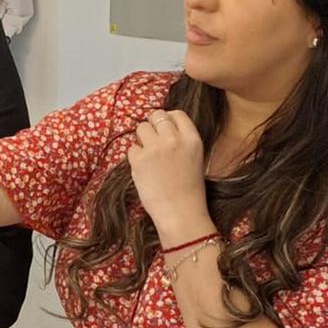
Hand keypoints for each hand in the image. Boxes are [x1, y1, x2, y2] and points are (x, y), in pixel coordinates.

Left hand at [126, 110, 215, 246]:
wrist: (181, 213)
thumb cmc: (189, 189)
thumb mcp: (195, 158)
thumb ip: (181, 140)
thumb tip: (162, 127)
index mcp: (192, 138)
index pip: (176, 113)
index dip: (167, 120)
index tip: (164, 131)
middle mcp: (174, 139)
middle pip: (156, 115)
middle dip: (152, 126)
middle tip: (153, 142)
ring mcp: (155, 148)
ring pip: (141, 128)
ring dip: (142, 140)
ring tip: (149, 157)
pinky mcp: (139, 159)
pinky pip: (131, 148)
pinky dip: (135, 157)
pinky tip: (144, 170)